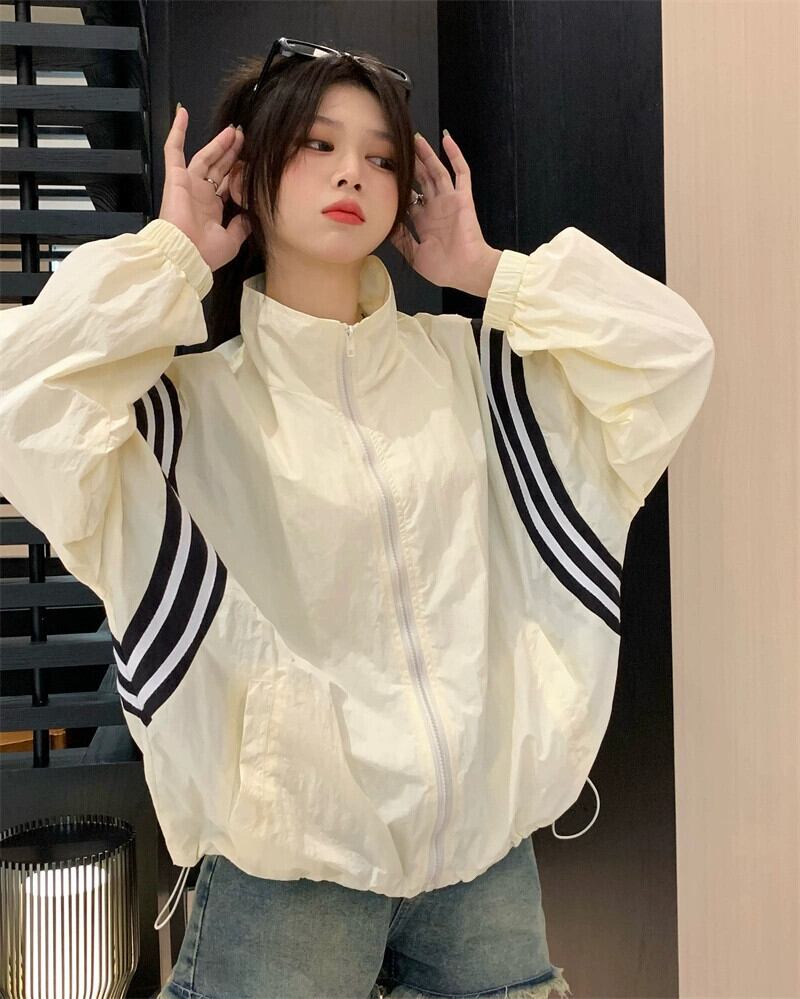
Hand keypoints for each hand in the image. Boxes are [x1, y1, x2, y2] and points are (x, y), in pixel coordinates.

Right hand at [159, 106, 251, 272]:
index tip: (253, 159)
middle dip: (232, 152)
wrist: (186, 253)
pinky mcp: (176, 177)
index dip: (238, 171)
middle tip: (245, 137)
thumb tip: (252, 214)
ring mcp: (188, 184)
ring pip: (205, 157)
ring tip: (233, 129)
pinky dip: (176, 131)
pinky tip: (182, 112)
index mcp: (213, 209)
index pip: (228, 184)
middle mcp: (201, 194)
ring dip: (218, 143)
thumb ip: (242, 225)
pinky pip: (173, 149)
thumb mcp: (232, 240)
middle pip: (219, 167)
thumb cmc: (207, 252)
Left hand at [389, 131, 497, 293]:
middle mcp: (436, 208)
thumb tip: (386, 226)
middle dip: (411, 164)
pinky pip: (461, 172)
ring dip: (428, 155)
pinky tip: (447, 140)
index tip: (386, 173)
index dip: (399, 186)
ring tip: (417, 138)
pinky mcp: (462, 197)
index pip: (409, 198)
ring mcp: (449, 201)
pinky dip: (455, 155)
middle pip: (421, 180)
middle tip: (399, 147)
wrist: (466, 270)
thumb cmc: (444, 268)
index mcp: (424, 222)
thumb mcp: (414, 255)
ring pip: (437, 171)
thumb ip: (401, 240)